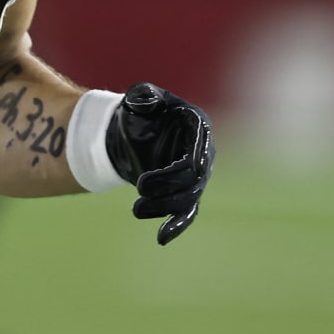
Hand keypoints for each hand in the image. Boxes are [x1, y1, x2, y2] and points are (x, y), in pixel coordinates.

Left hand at [104, 82, 214, 244]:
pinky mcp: (183, 194)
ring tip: (136, 209)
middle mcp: (202, 152)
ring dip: (164, 206)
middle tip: (140, 187)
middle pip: (194, 176)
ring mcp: (195, 176)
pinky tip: (161, 238)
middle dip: (168, 184)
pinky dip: (176, 227)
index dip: (198, 157)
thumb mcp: (138, 97)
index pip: (201, 145)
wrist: (131, 135)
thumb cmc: (139, 112)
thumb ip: (143, 95)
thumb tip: (145, 102)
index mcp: (196, 125)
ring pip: (188, 198)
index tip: (193, 167)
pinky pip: (185, 213)